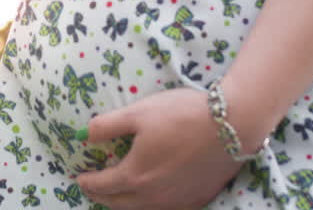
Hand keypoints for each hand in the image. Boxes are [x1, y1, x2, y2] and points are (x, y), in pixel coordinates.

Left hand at [72, 87, 243, 208]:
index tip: (80, 179)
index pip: (102, 186)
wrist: (232, 126)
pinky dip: (150, 206)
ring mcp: (176, 202)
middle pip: (119, 204)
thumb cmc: (181, 115)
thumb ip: (107, 125)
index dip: (87, 183)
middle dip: (103, 197)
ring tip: (119, 194)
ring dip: (125, 204)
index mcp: (134, 175)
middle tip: (94, 188)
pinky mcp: (196, 200)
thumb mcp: (138, 112)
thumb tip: (84, 135)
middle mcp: (153, 197)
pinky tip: (152, 196)